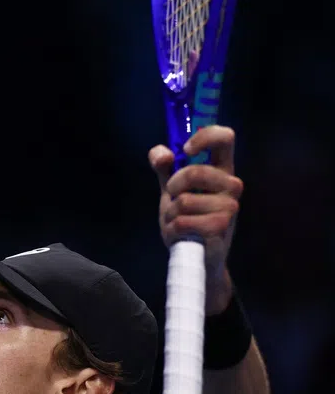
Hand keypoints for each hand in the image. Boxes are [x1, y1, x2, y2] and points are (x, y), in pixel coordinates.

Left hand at [148, 125, 241, 313]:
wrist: (196, 256)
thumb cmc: (188, 218)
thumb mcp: (173, 190)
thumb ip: (164, 168)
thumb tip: (161, 152)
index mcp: (222, 171)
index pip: (225, 138)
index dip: (204, 136)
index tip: (185, 150)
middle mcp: (232, 186)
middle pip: (194, 171)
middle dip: (173, 186)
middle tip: (172, 197)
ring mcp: (230, 208)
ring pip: (184, 200)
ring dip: (172, 212)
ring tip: (180, 220)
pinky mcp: (221, 228)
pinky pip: (182, 221)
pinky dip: (173, 228)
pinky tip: (181, 234)